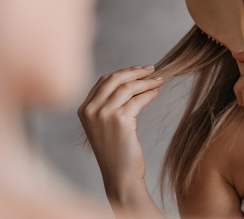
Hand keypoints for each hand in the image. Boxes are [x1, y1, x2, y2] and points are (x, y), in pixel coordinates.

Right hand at [78, 65, 162, 200]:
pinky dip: (149, 93)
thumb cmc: (116, 151)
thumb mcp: (105, 125)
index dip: (123, 72)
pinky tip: (156, 93)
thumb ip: (109, 104)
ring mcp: (103, 114)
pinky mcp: (120, 120)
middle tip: (152, 69)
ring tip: (159, 81)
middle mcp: (90, 110)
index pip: (104, 81)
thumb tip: (131, 80)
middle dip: (135, 72)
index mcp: (84, 110)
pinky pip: (138, 99)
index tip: (139, 69)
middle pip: (114, 79)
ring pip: (128, 87)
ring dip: (146, 81)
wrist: (120, 176)